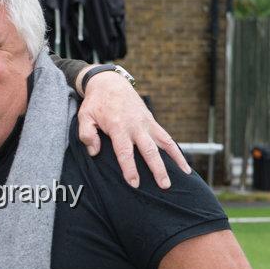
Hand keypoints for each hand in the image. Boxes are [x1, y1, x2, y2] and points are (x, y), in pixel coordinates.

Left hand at [76, 70, 190, 188]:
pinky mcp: (152, 122)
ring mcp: (146, 123)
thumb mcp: (84, 116)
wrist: (110, 83)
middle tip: (164, 186)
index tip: (134, 183)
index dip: (129, 168)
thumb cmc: (96, 102)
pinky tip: (182, 163)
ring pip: (164, 143)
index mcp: (118, 126)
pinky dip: (175, 149)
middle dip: (157, 169)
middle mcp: (136, 126)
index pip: (125, 151)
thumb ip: (86, 134)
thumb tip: (94, 152)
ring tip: (185, 175)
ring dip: (175, 159)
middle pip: (149, 150)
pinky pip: (166, 137)